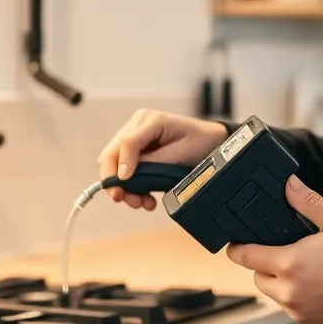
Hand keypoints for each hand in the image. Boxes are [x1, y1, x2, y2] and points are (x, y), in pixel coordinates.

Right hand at [96, 109, 226, 210]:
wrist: (211, 143)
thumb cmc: (200, 144)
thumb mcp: (181, 155)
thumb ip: (154, 164)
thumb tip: (127, 177)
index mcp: (150, 120)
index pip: (127, 143)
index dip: (123, 165)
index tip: (125, 184)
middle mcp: (137, 126)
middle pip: (111, 154)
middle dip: (115, 181)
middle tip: (124, 199)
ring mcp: (134, 138)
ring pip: (113, 166)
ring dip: (124, 188)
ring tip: (141, 202)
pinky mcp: (136, 152)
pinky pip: (123, 171)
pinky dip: (132, 188)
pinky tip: (146, 199)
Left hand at [226, 175, 322, 323]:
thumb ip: (308, 202)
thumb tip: (288, 186)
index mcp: (290, 263)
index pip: (245, 256)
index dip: (238, 246)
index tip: (239, 241)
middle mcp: (289, 291)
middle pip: (258, 277)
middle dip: (264, 263)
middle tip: (285, 249)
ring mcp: (299, 310)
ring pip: (274, 294)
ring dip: (280, 281)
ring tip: (306, 266)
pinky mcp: (311, 323)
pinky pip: (292, 307)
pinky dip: (297, 296)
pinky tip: (318, 283)